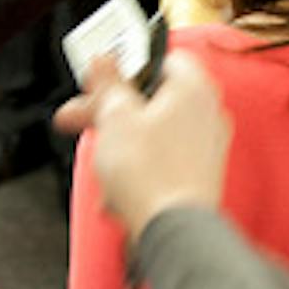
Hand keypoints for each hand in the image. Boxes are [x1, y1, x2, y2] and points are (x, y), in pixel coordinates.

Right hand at [54, 53, 228, 242]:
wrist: (172, 231)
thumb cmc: (151, 175)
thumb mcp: (115, 116)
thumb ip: (108, 82)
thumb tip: (103, 60)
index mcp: (193, 87)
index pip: (160, 58)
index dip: (124, 67)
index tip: (100, 80)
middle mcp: (207, 113)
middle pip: (151, 99)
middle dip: (111, 112)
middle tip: (81, 118)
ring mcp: (207, 147)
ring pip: (152, 134)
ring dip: (121, 146)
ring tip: (102, 165)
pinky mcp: (199, 177)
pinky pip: (161, 163)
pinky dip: (138, 171)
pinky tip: (118, 190)